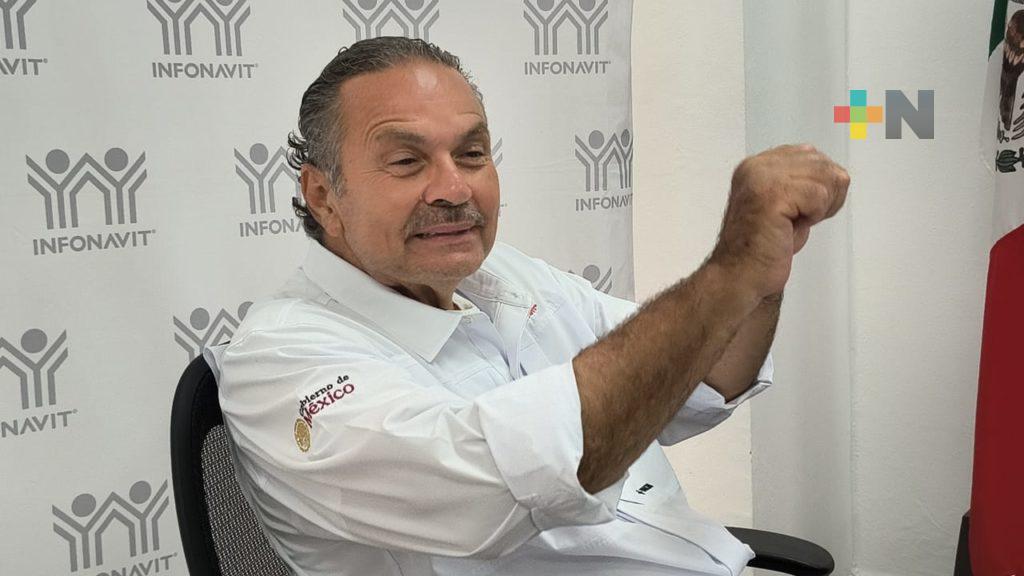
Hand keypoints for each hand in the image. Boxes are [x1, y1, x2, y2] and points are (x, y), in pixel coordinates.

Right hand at [709, 144, 848, 302]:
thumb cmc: (762, 248)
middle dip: (825, 194)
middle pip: (822, 163)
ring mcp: (763, 178)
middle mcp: (757, 166)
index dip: (818, 183)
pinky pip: (819, 196)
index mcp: (756, 165)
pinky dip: (814, 216)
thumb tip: (837, 175)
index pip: (810, 154)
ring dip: (820, 206)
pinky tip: (792, 228)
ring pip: (825, 177)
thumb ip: (802, 183)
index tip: (802, 208)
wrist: (740, 276)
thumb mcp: (785, 204)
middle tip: (802, 218)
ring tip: (795, 223)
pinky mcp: (772, 195)